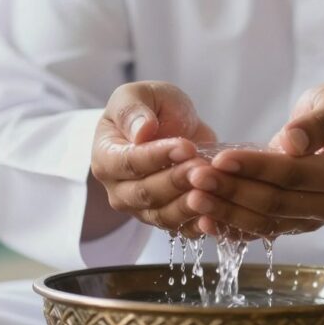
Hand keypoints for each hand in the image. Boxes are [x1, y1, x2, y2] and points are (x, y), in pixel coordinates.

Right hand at [90, 81, 216, 237]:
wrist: (172, 124)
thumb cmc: (151, 107)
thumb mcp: (139, 95)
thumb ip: (133, 110)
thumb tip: (141, 131)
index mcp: (106, 156)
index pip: (128, 162)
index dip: (157, 157)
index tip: (185, 146)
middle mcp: (119, 189)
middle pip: (145, 193)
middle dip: (176, 181)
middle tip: (201, 168)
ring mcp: (141, 208)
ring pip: (163, 215)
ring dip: (189, 204)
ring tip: (213, 187)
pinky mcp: (166, 219)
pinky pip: (182, 230)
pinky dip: (199, 225)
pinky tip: (217, 216)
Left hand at [185, 82, 323, 237]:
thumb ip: (319, 122)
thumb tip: (293, 141)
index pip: (292, 174)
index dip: (255, 167)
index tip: (220, 158)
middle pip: (274, 203)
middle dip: (231, 191)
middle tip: (195, 178)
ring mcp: (311, 219)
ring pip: (264, 222)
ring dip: (226, 212)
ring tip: (192, 198)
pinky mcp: (293, 224)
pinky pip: (260, 229)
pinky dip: (231, 227)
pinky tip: (203, 221)